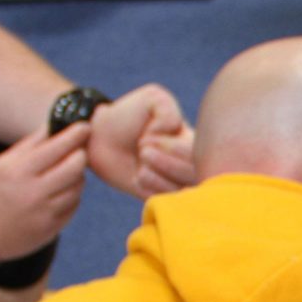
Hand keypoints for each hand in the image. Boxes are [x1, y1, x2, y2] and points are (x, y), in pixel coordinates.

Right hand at [0, 124, 88, 260]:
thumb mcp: (0, 165)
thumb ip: (30, 145)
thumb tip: (56, 125)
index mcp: (18, 171)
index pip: (59, 146)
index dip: (76, 134)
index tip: (84, 126)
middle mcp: (34, 192)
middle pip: (76, 165)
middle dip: (80, 154)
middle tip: (76, 151)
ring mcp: (45, 213)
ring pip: (78, 186)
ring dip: (76, 176)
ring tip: (61, 173)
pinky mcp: (52, 228)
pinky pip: (74, 205)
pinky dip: (71, 195)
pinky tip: (57, 193)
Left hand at [86, 83, 194, 197]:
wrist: (100, 136)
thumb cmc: (128, 115)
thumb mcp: (152, 100)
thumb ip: (169, 112)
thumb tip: (173, 137)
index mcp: (193, 139)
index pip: (201, 153)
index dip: (177, 148)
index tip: (148, 136)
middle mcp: (189, 163)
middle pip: (195, 174)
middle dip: (167, 162)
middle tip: (142, 151)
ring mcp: (176, 182)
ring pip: (183, 189)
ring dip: (159, 175)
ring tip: (140, 161)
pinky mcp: (160, 197)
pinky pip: (168, 201)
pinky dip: (153, 189)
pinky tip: (138, 177)